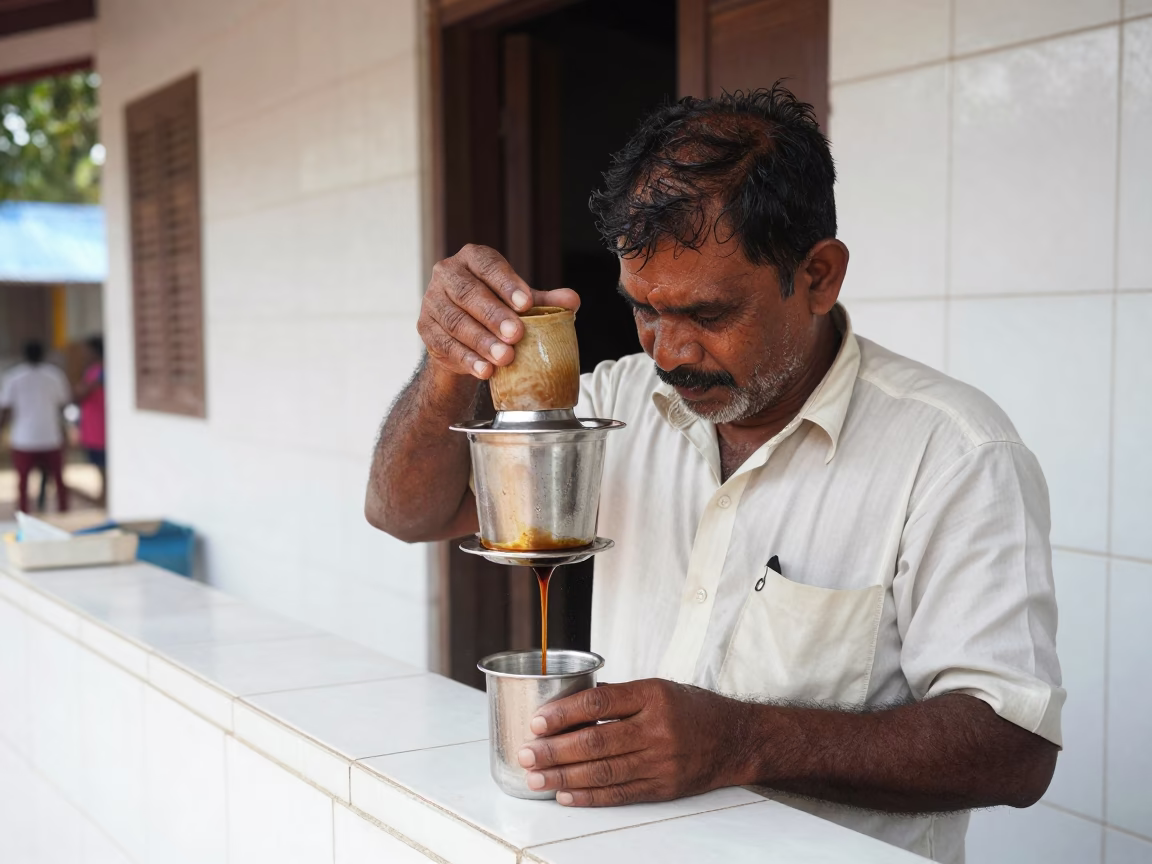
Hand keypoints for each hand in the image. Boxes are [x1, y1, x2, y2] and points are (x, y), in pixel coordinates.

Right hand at [419, 244, 579, 379]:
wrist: (463, 335)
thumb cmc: (495, 309)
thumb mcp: (520, 303)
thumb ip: (544, 301)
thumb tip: (572, 301)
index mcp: (472, 259)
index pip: (488, 265)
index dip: (507, 283)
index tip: (527, 303)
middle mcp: (447, 274)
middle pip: (468, 293)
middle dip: (494, 315)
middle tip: (516, 334)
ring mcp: (432, 302)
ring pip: (456, 322)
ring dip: (482, 342)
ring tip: (505, 358)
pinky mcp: (425, 329)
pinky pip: (445, 345)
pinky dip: (467, 360)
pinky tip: (485, 371)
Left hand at [516, 679, 750, 806]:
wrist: (736, 739)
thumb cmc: (692, 709)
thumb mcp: (659, 688)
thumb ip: (619, 696)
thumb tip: (571, 705)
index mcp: (653, 695)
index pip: (599, 701)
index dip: (564, 713)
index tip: (538, 722)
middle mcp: (658, 728)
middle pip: (596, 740)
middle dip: (555, 750)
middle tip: (526, 753)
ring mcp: (662, 761)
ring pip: (603, 771)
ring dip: (563, 777)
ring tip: (536, 778)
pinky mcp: (664, 788)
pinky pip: (620, 794)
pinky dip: (589, 796)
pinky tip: (565, 795)